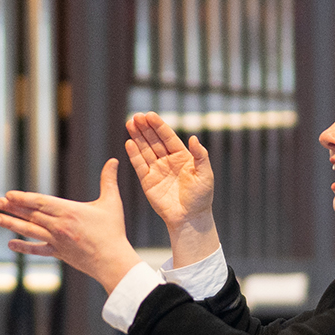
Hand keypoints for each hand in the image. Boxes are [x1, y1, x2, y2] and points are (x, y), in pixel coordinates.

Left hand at [0, 160, 142, 292]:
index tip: (9, 195)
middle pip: (31, 215)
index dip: (23, 198)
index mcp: (69, 211)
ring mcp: (57, 241)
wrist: (112, 262)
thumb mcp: (112, 203)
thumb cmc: (113, 232)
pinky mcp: (58, 253)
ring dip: (12, 224)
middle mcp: (59, 226)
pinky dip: (24, 247)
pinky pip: (37, 250)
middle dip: (13, 208)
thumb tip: (114, 160)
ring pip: (30, 231)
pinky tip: (10, 243)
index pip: (41, 203)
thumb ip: (109, 180)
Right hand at [124, 112, 215, 233]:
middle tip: (137, 116)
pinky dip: (134, 154)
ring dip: (137, 137)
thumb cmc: (201, 197)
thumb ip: (201, 156)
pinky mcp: (148, 182)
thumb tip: (194, 138)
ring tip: (129, 123)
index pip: (168, 137)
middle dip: (145, 128)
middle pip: (154, 140)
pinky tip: (129, 143)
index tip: (150, 115)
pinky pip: (139, 165)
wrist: (190, 218)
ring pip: (145, 150)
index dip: (159, 126)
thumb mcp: (205, 174)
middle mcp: (168, 161)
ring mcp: (157, 170)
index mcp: (182, 157)